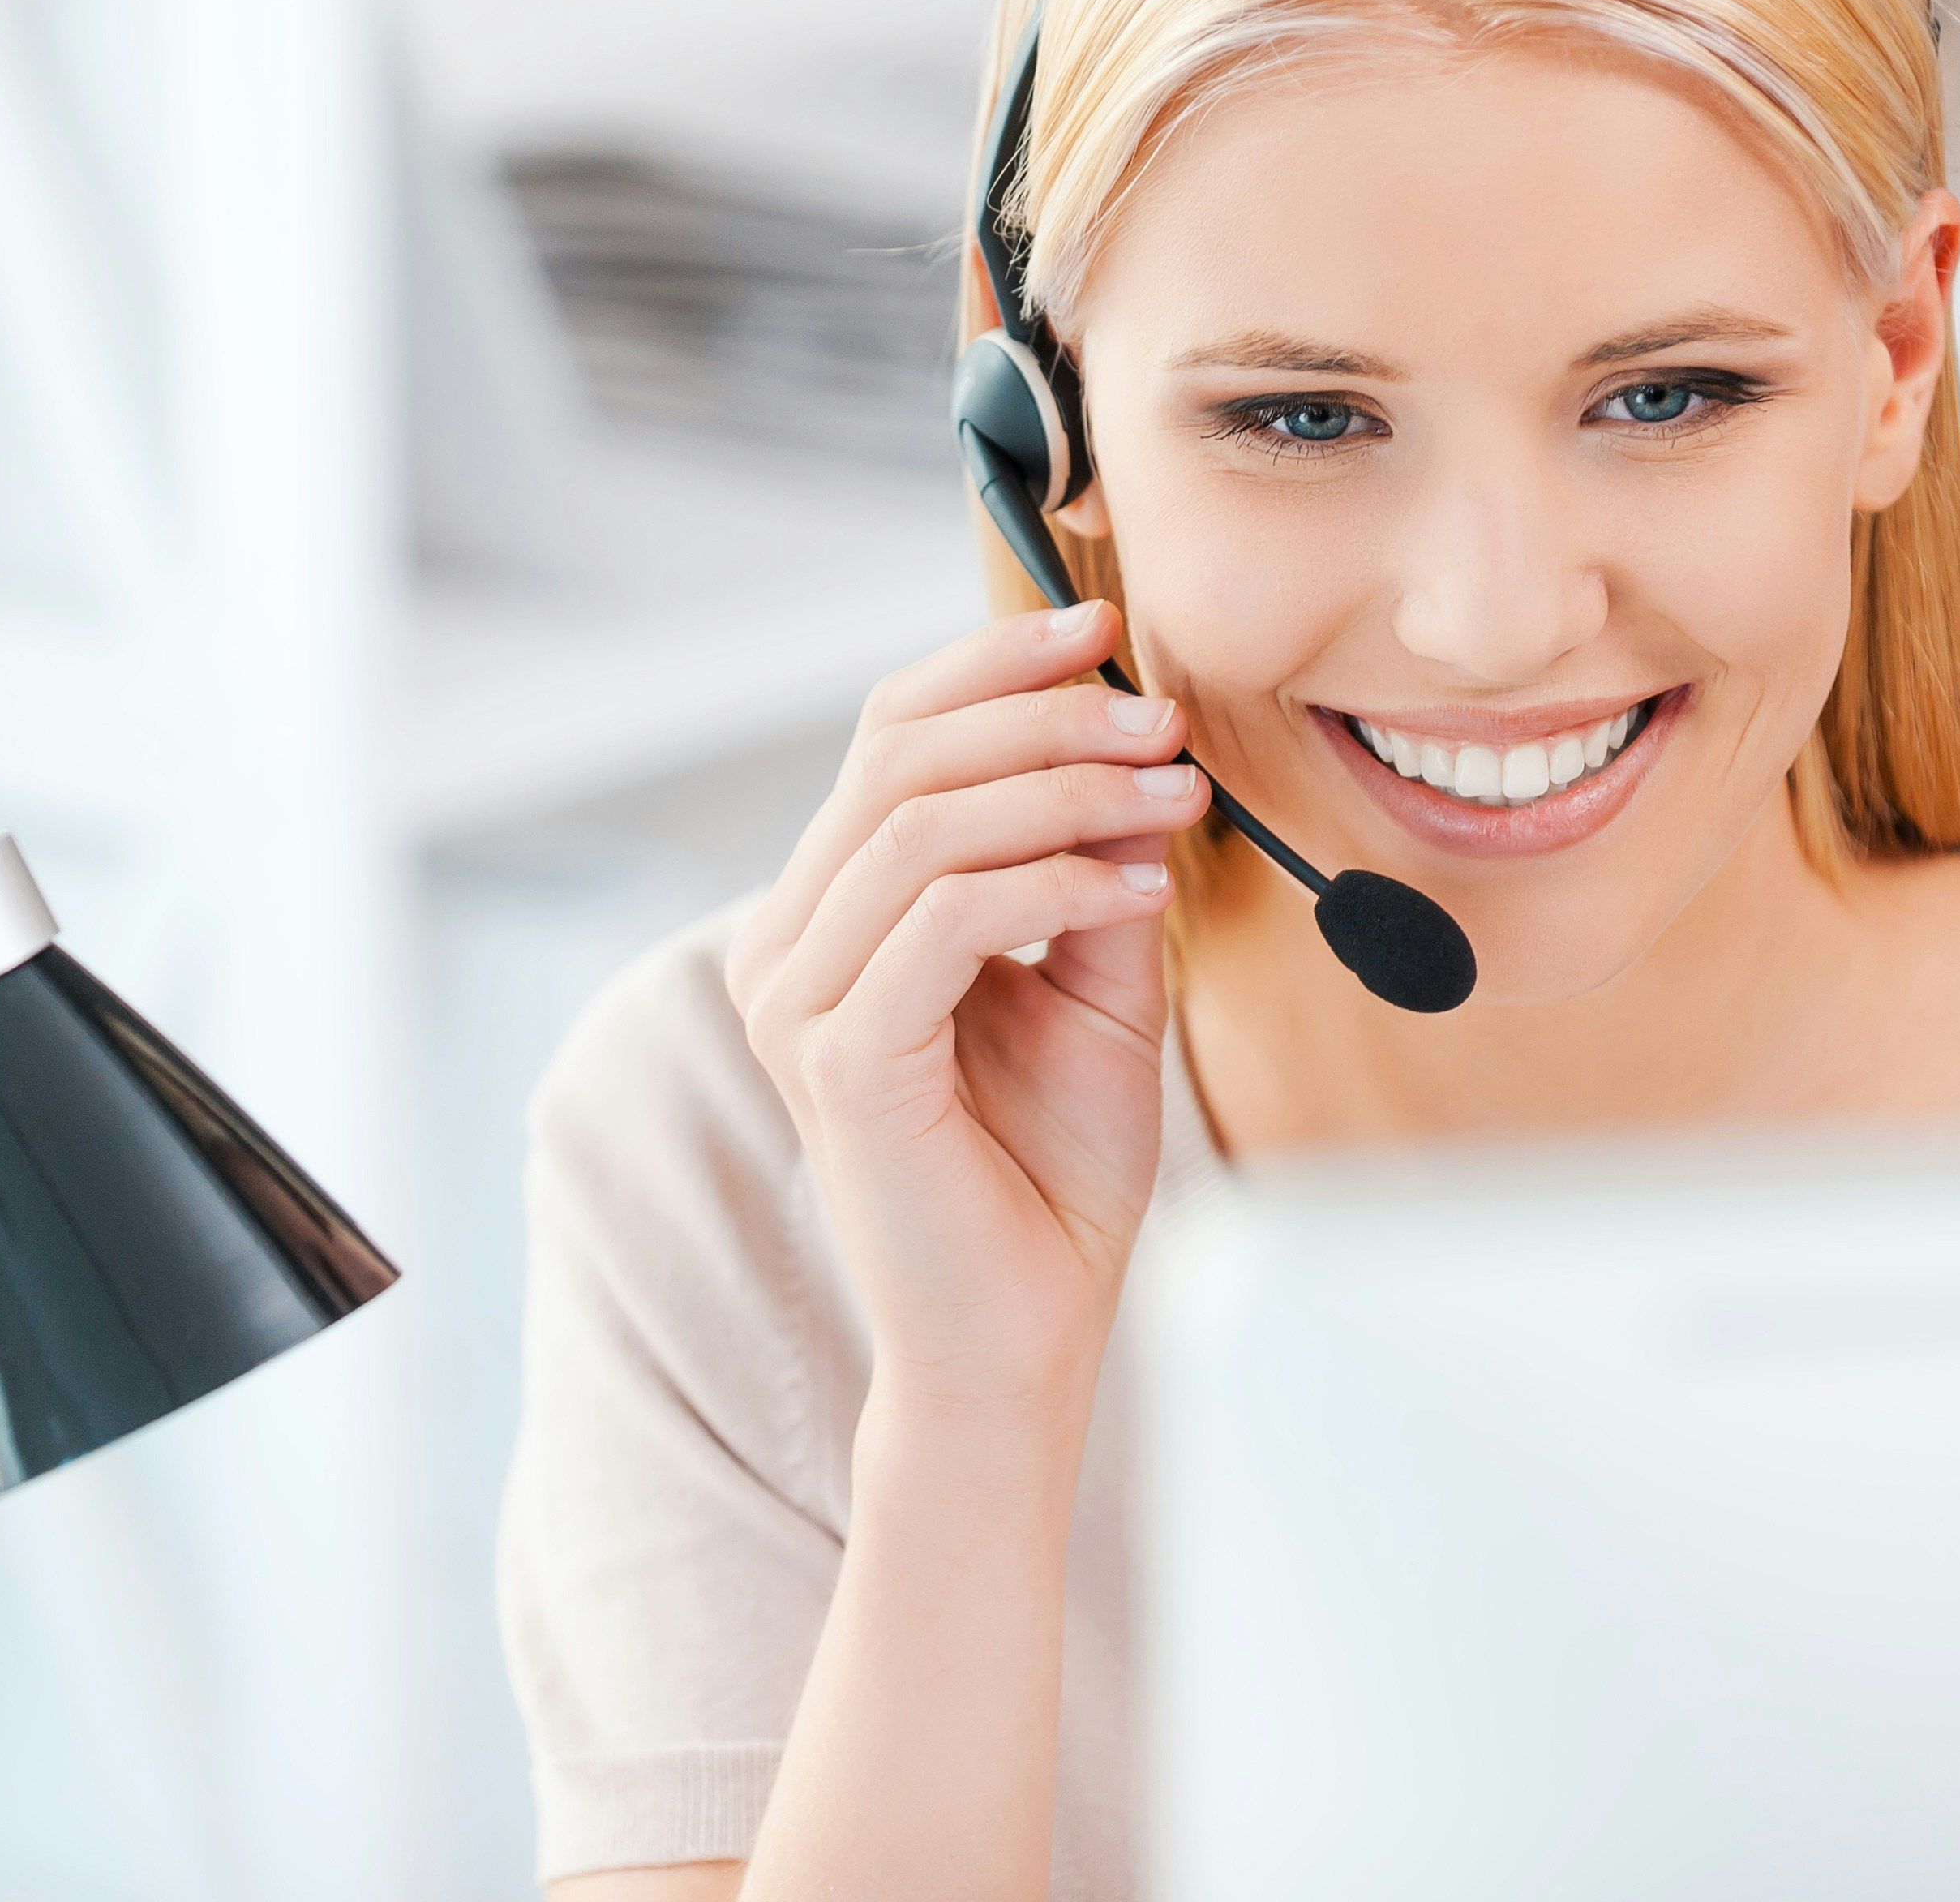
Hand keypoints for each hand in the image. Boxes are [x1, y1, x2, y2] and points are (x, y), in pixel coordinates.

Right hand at [726, 599, 1206, 1420]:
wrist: (1024, 1334)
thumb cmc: (1050, 1171)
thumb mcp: (1093, 984)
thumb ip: (1092, 868)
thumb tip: (1135, 742)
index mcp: (827, 916)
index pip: (887, 738)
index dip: (990, 667)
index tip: (1102, 627)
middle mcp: (785, 948)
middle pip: (896, 758)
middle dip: (1043, 718)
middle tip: (1163, 722)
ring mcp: (798, 1005)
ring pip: (920, 827)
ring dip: (1066, 791)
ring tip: (1174, 798)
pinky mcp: (841, 1061)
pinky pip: (944, 919)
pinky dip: (1054, 882)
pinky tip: (1139, 890)